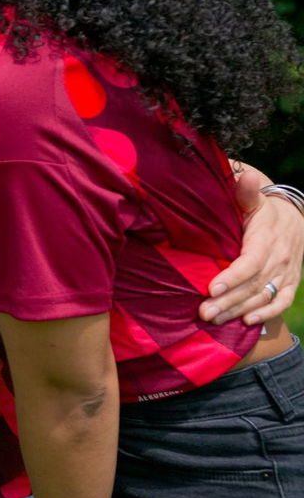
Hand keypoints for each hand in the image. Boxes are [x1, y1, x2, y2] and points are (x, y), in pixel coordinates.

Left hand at [202, 165, 302, 325]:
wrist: (292, 216)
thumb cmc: (262, 209)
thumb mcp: (254, 199)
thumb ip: (246, 192)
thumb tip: (245, 175)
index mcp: (267, 238)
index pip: (250, 262)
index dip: (232, 276)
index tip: (211, 288)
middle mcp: (279, 258)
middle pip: (253, 284)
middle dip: (228, 301)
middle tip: (204, 312)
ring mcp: (286, 272)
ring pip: (263, 296)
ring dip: (239, 310)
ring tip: (215, 319)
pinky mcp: (290, 282)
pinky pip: (282, 301)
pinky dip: (267, 313)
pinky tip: (248, 322)